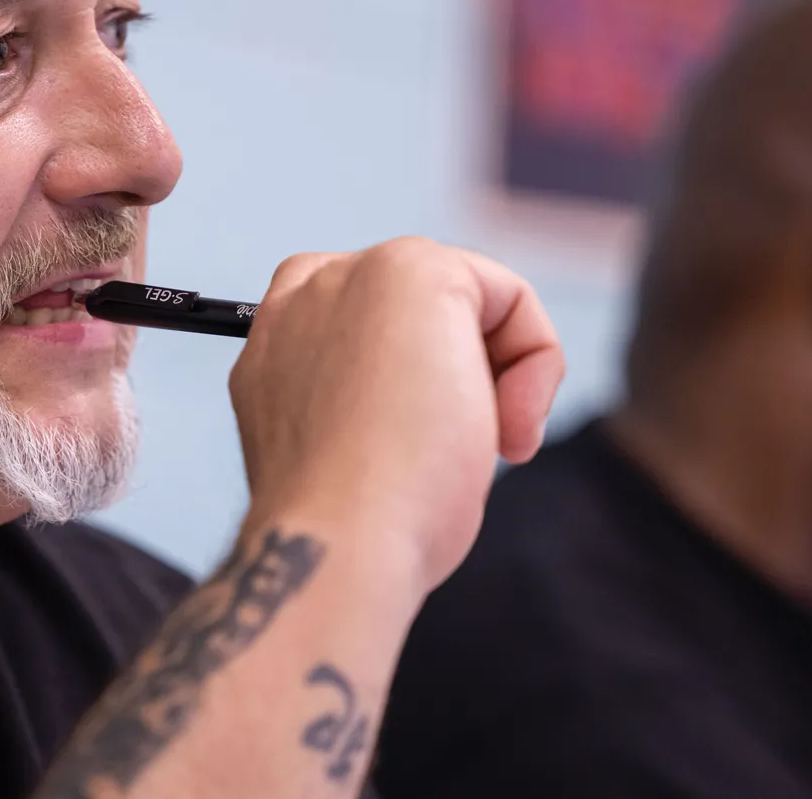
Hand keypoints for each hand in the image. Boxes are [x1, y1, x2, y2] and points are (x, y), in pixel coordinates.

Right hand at [228, 238, 563, 593]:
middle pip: (424, 312)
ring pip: (470, 303)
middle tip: (462, 451)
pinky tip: (511, 431)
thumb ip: (366, 402)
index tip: (422, 446)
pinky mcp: (415, 271)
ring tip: (489, 446)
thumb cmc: (350, 523)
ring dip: (500, 376)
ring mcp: (353, 275)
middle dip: (462, 376)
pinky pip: (511, 298)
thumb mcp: (346, 450)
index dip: (414, 380)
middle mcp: (304, 297)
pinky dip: (535, 363)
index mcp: (276, 344)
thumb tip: (427, 402)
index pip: (363, 325)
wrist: (339, 538)